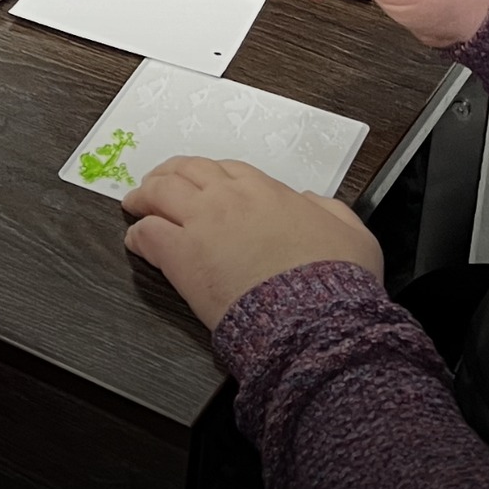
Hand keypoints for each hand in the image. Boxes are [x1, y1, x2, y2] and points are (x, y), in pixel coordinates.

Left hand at [122, 157, 382, 328]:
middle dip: (169, 174)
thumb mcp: (353, 234)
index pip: (227, 168)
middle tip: (158, 182)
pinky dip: (138, 234)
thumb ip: (330, 209)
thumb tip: (312, 202)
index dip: (210, 174)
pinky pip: (148, 234)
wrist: (313, 320)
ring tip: (135, 201)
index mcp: (266, 191)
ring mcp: (201, 223)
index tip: (204, 181)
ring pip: (159, 193)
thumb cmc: (335, 283)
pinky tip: (135, 239)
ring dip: (145, 194)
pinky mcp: (181, 257)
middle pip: (186, 171)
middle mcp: (228, 198)